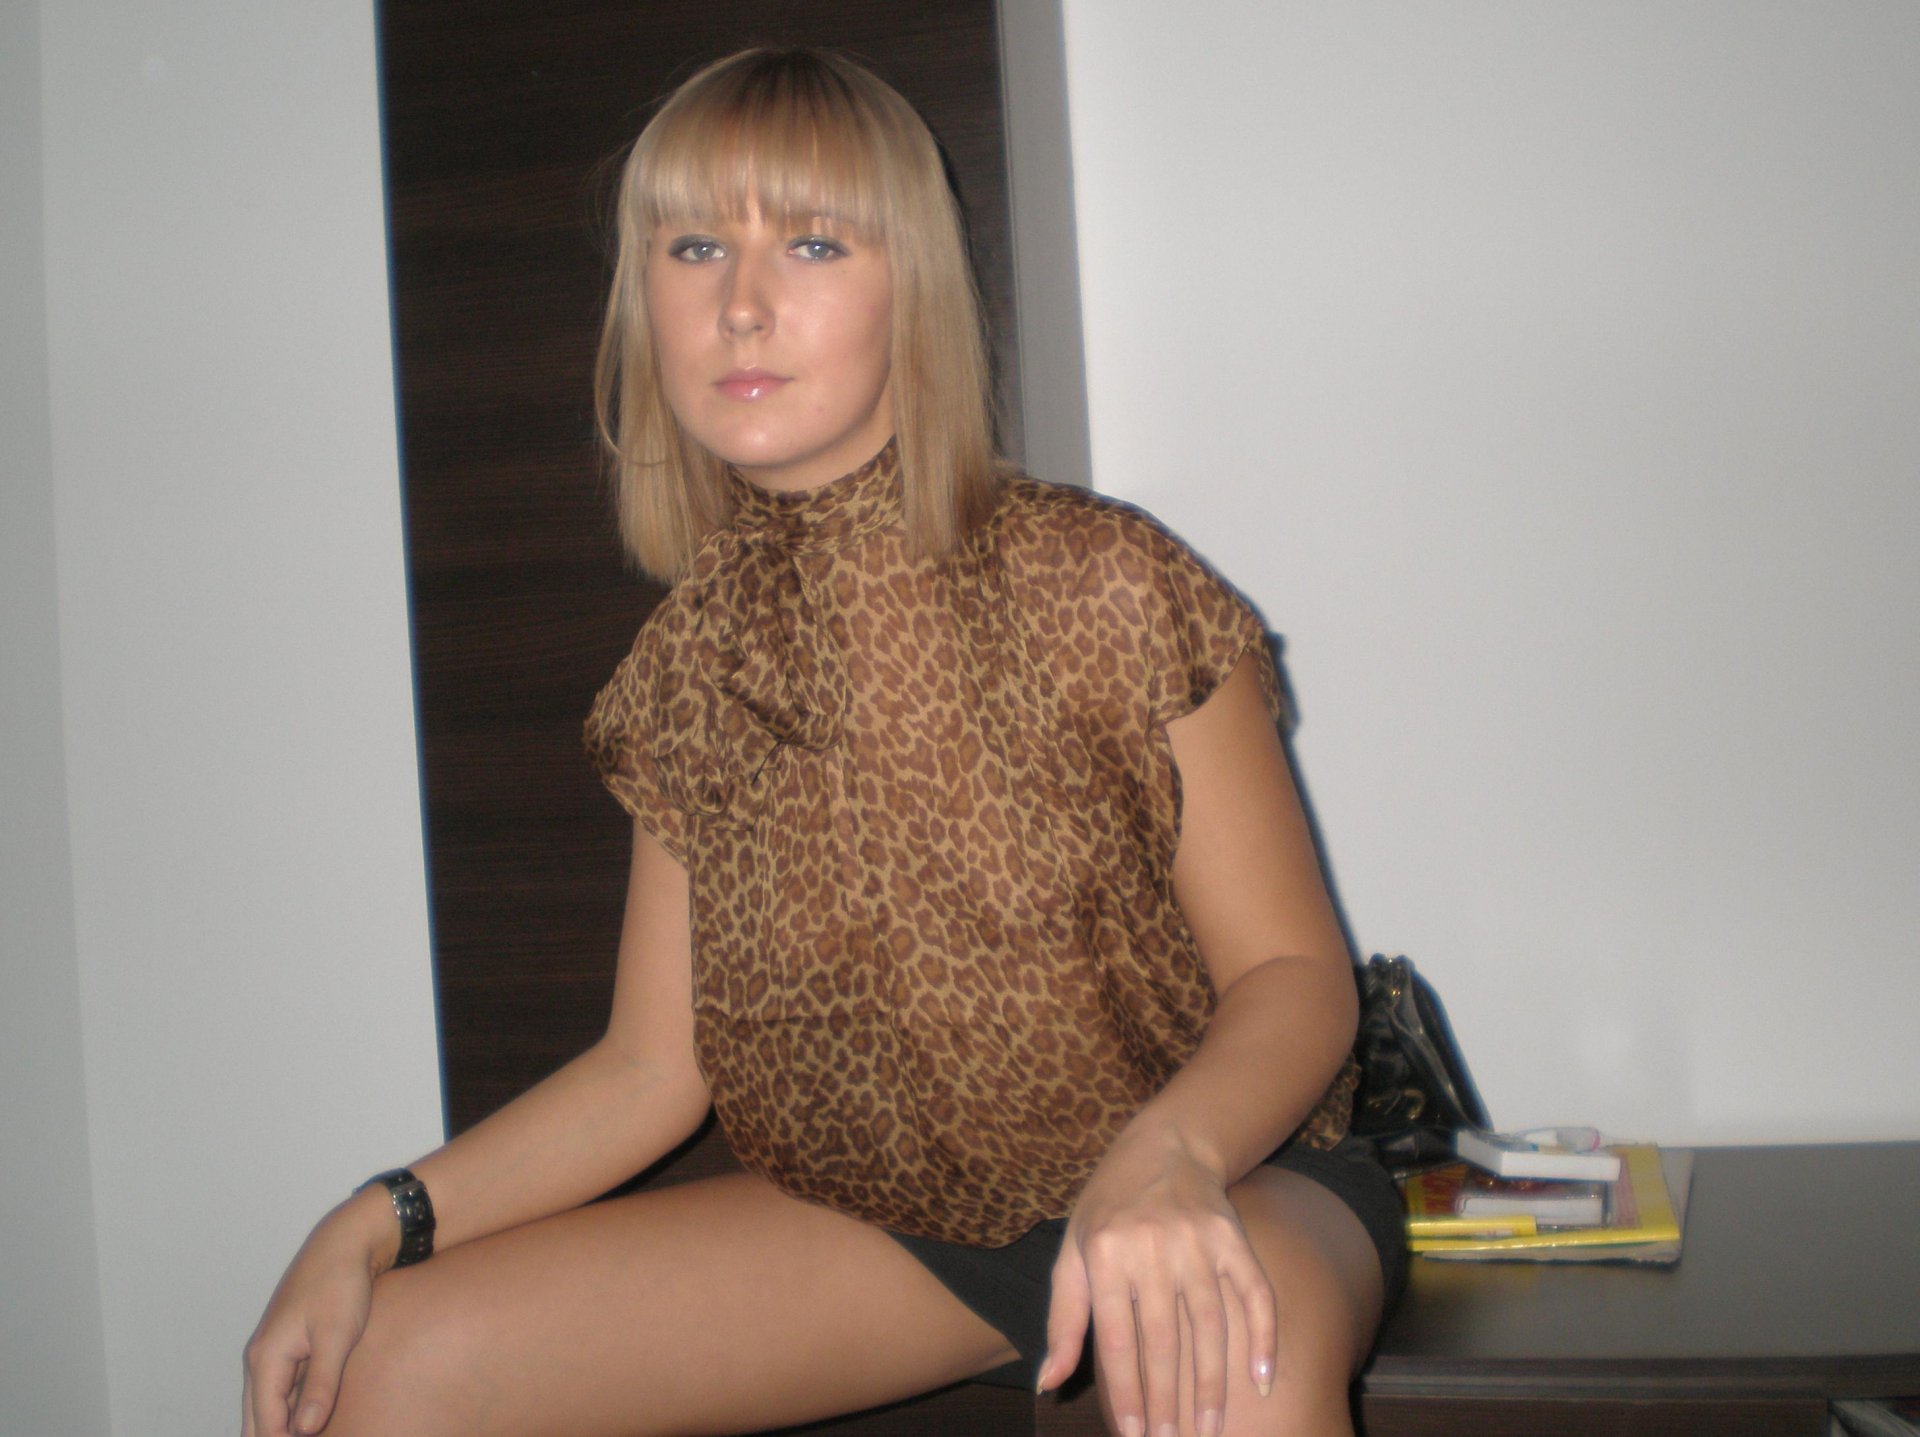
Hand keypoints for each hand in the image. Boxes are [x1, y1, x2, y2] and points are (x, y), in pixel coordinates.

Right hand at [242, 1189, 395, 1436]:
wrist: (347, 1241)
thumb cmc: (342, 1284)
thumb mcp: (336, 1336)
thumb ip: (320, 1385)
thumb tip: (304, 1432)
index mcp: (266, 1359)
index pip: (266, 1424)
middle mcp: (262, 1358)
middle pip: (257, 1419)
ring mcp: (274, 1351)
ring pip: (269, 1404)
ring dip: (283, 1425)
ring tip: (308, 1435)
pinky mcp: (290, 1344)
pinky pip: (284, 1387)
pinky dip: (292, 1407)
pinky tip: (309, 1420)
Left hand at [1037, 1127, 1274, 1436]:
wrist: (1163, 1144)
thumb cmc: (1107, 1207)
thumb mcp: (1073, 1252)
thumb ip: (1063, 1319)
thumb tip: (1049, 1383)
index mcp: (1104, 1253)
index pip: (1118, 1340)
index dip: (1127, 1393)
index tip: (1136, 1434)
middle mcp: (1150, 1246)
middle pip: (1164, 1340)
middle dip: (1168, 1400)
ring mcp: (1196, 1240)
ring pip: (1210, 1325)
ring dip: (1212, 1382)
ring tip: (1210, 1426)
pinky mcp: (1232, 1235)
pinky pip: (1254, 1292)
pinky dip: (1264, 1336)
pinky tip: (1264, 1379)